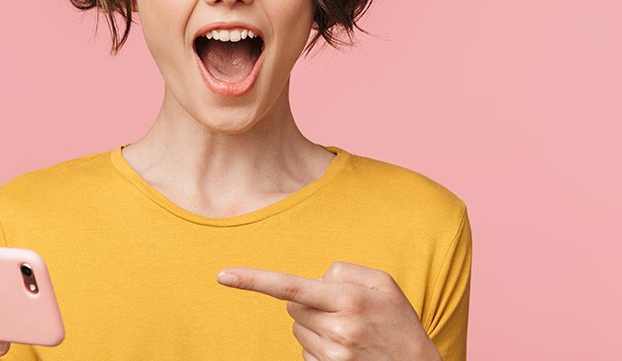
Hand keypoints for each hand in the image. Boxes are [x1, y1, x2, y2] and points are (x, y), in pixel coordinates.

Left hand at [217, 261, 441, 360]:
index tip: (223, 275)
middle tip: (341, 310)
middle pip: (292, 306)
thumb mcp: (383, 283)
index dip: (254, 280)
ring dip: (315, 326)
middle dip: (308, 303)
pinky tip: (346, 349)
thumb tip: (313, 280)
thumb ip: (345, 270)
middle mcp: (338, 329)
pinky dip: (319, 346)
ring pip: (297, 329)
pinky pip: (305, 351)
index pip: (290, 287)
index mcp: (348, 300)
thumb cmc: (398, 320)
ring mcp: (332, 355)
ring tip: (349, 332)